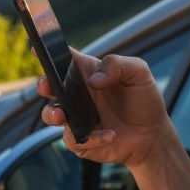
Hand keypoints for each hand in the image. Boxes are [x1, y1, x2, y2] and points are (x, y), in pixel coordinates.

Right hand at [38, 49, 172, 167]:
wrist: (153, 134)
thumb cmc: (143, 100)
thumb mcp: (138, 73)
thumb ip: (117, 65)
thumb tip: (93, 80)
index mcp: (87, 73)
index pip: (63, 59)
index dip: (47, 52)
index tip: (37, 49)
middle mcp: (77, 94)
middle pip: (48, 86)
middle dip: (43, 84)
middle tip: (48, 86)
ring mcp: (76, 117)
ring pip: (50, 114)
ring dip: (52, 114)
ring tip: (63, 115)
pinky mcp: (81, 140)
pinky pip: (74, 139)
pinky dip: (92, 137)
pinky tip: (110, 134)